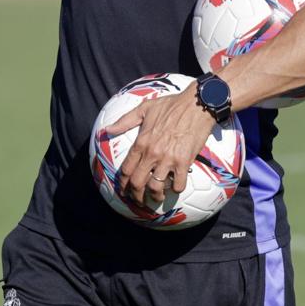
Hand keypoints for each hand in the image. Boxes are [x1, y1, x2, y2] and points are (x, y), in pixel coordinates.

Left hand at [106, 87, 216, 205]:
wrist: (197, 104)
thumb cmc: (171, 104)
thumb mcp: (144, 108)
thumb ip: (125, 120)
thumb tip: (107, 129)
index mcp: (141, 142)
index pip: (126, 169)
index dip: (123, 184)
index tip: (124, 190)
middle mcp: (152, 153)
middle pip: (138, 183)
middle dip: (136, 196)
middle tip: (139, 201)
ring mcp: (168, 158)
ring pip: (156, 187)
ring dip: (155, 196)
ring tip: (157, 198)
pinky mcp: (184, 161)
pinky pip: (178, 183)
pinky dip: (176, 189)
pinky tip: (175, 187)